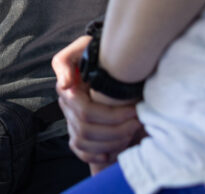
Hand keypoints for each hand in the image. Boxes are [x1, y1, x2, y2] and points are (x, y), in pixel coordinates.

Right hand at [52, 36, 142, 169]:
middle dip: (117, 130)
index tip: (134, 110)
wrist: (108, 59)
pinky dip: (95, 155)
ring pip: (84, 142)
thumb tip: (65, 85)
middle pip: (87, 130)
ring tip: (131, 133)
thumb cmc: (97, 53)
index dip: (112, 116)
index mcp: (68, 90)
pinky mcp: (77, 131)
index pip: (86, 112)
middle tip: (139, 122)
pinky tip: (112, 152)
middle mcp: (67, 107)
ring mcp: (70, 120)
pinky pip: (80, 150)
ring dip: (111, 142)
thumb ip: (65, 61)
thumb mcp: (83, 48)